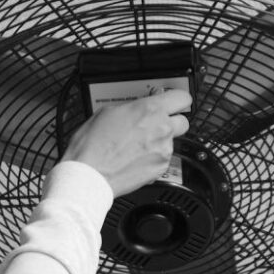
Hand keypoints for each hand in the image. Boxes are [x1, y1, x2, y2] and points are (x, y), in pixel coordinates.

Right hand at [61, 89, 191, 196]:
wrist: (89, 175)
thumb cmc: (92, 146)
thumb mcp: (107, 112)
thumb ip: (132, 107)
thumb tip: (138, 107)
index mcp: (150, 110)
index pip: (182, 97)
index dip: (178, 99)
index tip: (173, 102)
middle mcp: (161, 129)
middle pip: (183, 121)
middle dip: (171, 121)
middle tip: (155, 124)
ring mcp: (163, 150)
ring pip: (171, 142)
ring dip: (159, 142)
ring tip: (136, 146)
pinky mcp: (161, 169)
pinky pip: (163, 159)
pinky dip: (153, 158)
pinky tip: (135, 158)